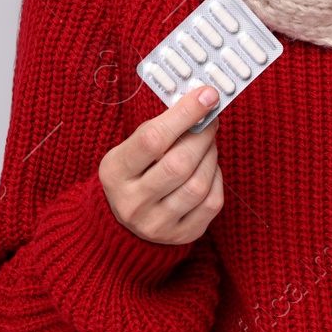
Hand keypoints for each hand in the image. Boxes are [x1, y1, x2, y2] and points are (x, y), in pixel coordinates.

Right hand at [99, 85, 223, 244]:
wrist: (125, 221)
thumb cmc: (135, 171)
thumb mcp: (132, 147)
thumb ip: (162, 127)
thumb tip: (203, 102)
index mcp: (115, 172)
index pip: (152, 140)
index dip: (184, 114)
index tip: (207, 95)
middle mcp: (132, 203)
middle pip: (179, 164)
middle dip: (202, 135)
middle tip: (210, 119)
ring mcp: (157, 224)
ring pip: (198, 185)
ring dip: (211, 155)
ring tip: (208, 143)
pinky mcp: (182, 235)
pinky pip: (212, 202)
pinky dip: (216, 178)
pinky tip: (208, 168)